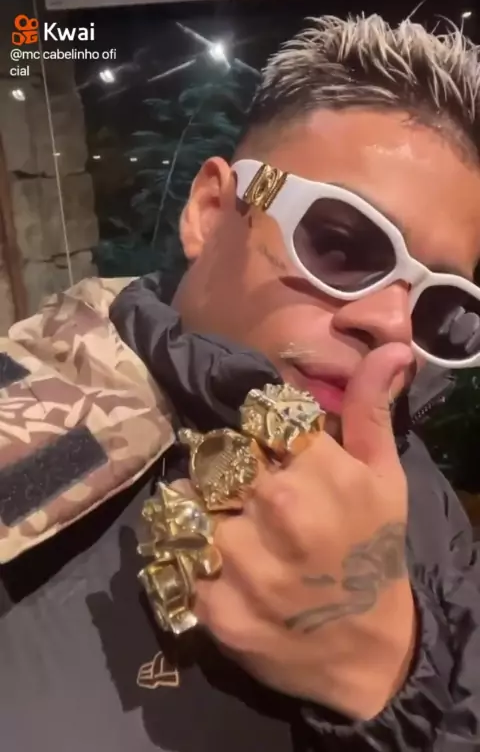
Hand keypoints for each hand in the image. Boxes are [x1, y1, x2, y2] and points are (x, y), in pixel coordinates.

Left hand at [192, 343, 416, 719]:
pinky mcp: (215, 608)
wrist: (368, 652)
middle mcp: (282, 513)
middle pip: (216, 453)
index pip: (258, 417)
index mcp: (325, 474)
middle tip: (232, 476)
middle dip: (221, 461)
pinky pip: (175, 554)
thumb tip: (390, 347)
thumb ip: (372, 411)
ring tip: (219, 514)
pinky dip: (183, 549)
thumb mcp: (386, 479)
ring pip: (188, 499)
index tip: (255, 440)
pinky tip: (208, 555)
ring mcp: (245, 565)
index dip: (252, 426)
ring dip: (198, 502)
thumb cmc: (375, 553)